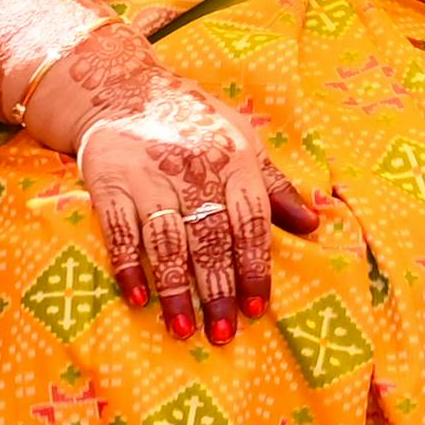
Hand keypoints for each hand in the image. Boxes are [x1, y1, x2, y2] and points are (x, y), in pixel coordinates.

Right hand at [56, 58, 311, 341]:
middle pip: (209, 237)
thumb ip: (274, 186)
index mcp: (234, 161)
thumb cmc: (195, 124)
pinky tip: (138, 299)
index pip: (250, 221)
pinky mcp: (110, 183)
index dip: (254, 266)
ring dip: (175, 288)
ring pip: (166, 240)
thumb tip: (313, 225)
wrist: (125, 92)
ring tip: (182, 329)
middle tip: (223, 332)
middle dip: (218, 288)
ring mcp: (149, 177)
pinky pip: (119, 231)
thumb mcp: (243, 141)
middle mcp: (193, 169)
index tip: (257, 308)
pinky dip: (128, 267)